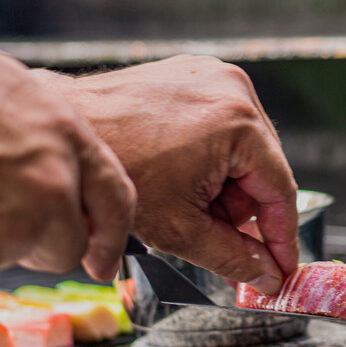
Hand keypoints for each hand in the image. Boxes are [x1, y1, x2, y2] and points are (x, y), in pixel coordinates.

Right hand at [0, 37, 135, 283]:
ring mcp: (6, 227)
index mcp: (63, 133)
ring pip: (10, 255)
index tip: (104, 261)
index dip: (112, 236)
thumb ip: (38, 126)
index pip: (116, 200)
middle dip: (39, 238)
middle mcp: (49, 185)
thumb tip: (47, 147)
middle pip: (66, 245)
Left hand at [37, 56, 298, 293]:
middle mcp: (233, 88)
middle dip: (240, 208)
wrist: (62, 130)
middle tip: (204, 226)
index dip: (283, 236)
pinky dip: (209, 155)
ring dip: (223, 182)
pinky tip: (177, 169)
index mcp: (238, 122)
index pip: (280, 190)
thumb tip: (267, 274)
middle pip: (263, 169)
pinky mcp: (193, 72)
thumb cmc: (114, 171)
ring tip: (180, 193)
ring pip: (244, 149)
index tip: (282, 266)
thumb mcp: (179, 229)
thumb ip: (232, 256)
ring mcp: (212, 74)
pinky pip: (222, 124)